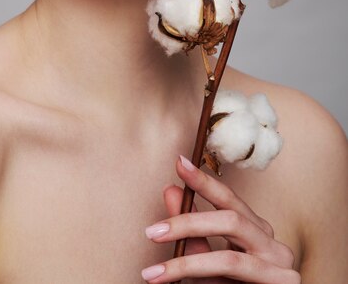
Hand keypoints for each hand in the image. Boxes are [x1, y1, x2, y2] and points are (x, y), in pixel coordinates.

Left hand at [141, 155, 299, 283]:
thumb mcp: (206, 264)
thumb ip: (191, 234)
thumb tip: (170, 190)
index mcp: (256, 231)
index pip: (229, 199)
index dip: (204, 181)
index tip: (180, 162)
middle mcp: (273, 244)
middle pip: (230, 219)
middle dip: (187, 222)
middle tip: (152, 232)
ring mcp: (281, 266)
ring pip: (229, 256)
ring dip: (185, 264)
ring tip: (153, 272)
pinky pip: (235, 273)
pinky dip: (200, 276)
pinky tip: (178, 281)